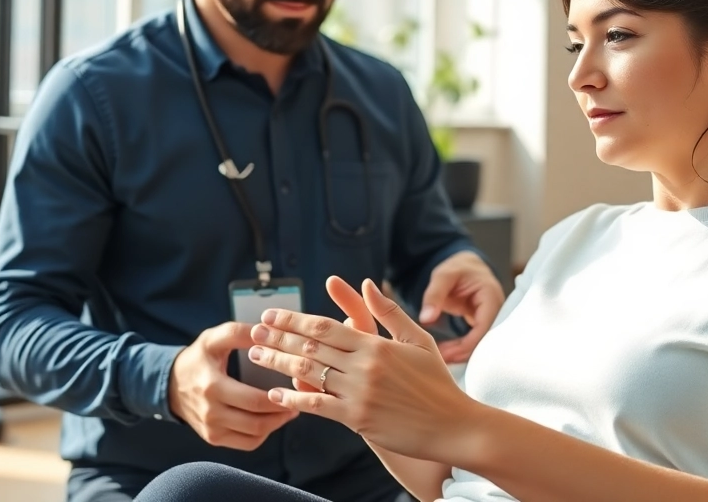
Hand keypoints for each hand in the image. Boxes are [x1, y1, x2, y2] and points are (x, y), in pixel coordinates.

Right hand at [168, 321, 299, 450]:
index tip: (295, 388)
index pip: (254, 400)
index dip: (279, 398)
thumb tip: (266, 330)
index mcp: (212, 387)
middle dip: (282, 413)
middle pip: (256, 422)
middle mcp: (210, 413)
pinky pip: (247, 443)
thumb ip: (238, 333)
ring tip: (289, 408)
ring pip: (254, 436)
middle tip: (298, 399)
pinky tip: (271, 419)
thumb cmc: (197, 358)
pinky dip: (263, 433)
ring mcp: (211, 429)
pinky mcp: (213, 439)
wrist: (170, 383)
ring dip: (276, 424)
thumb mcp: (213, 339)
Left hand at [249, 279, 481, 460]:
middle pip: (310, 347)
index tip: (272, 315)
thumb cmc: (437, 381)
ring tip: (256, 357)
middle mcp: (364, 367)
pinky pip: (318, 406)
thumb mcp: (418, 340)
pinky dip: (294, 400)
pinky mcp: (358, 418)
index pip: (325, 327)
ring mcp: (359, 393)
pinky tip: (275, 394)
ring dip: (278, 364)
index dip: (294, 320)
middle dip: (278, 338)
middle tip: (254, 331)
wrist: (452, 424)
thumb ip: (389, 313)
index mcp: (376, 344)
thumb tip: (367, 284)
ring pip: (309, 374)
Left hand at [420, 251, 505, 362]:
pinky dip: (462, 349)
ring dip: (462, 354)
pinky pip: (477, 341)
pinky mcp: (485, 325)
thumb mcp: (444, 275)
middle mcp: (497, 311)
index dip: (467, 344)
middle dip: (464, 353)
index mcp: (491, 297)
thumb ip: (434, 295)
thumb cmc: (458, 268)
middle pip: (486, 341)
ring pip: (482, 344)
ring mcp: (493, 319)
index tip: (446, 353)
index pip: (484, 328)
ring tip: (440, 359)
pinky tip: (446, 354)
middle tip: (441, 360)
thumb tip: (426, 319)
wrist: (467, 266)